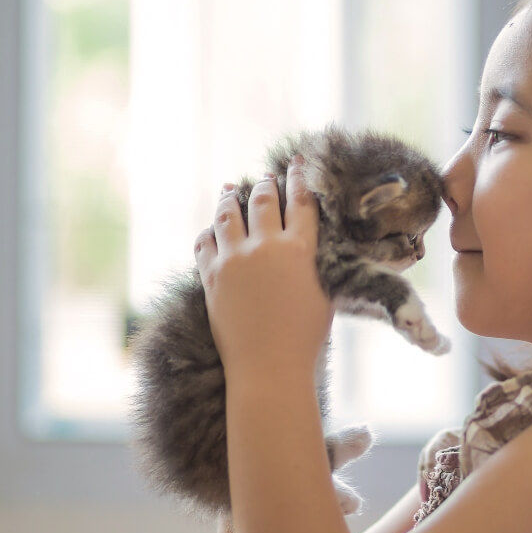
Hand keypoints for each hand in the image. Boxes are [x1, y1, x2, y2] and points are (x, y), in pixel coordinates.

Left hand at [194, 160, 330, 389]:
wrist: (269, 367)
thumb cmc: (305, 337)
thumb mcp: (325, 293)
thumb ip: (317, 261)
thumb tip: (311, 243)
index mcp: (300, 249)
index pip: (301, 202)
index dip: (298, 179)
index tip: (295, 165)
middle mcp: (266, 246)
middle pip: (263, 201)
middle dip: (264, 185)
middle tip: (265, 178)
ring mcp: (235, 259)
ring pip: (227, 214)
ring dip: (230, 197)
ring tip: (229, 188)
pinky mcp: (211, 276)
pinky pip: (205, 241)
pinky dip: (210, 230)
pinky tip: (212, 228)